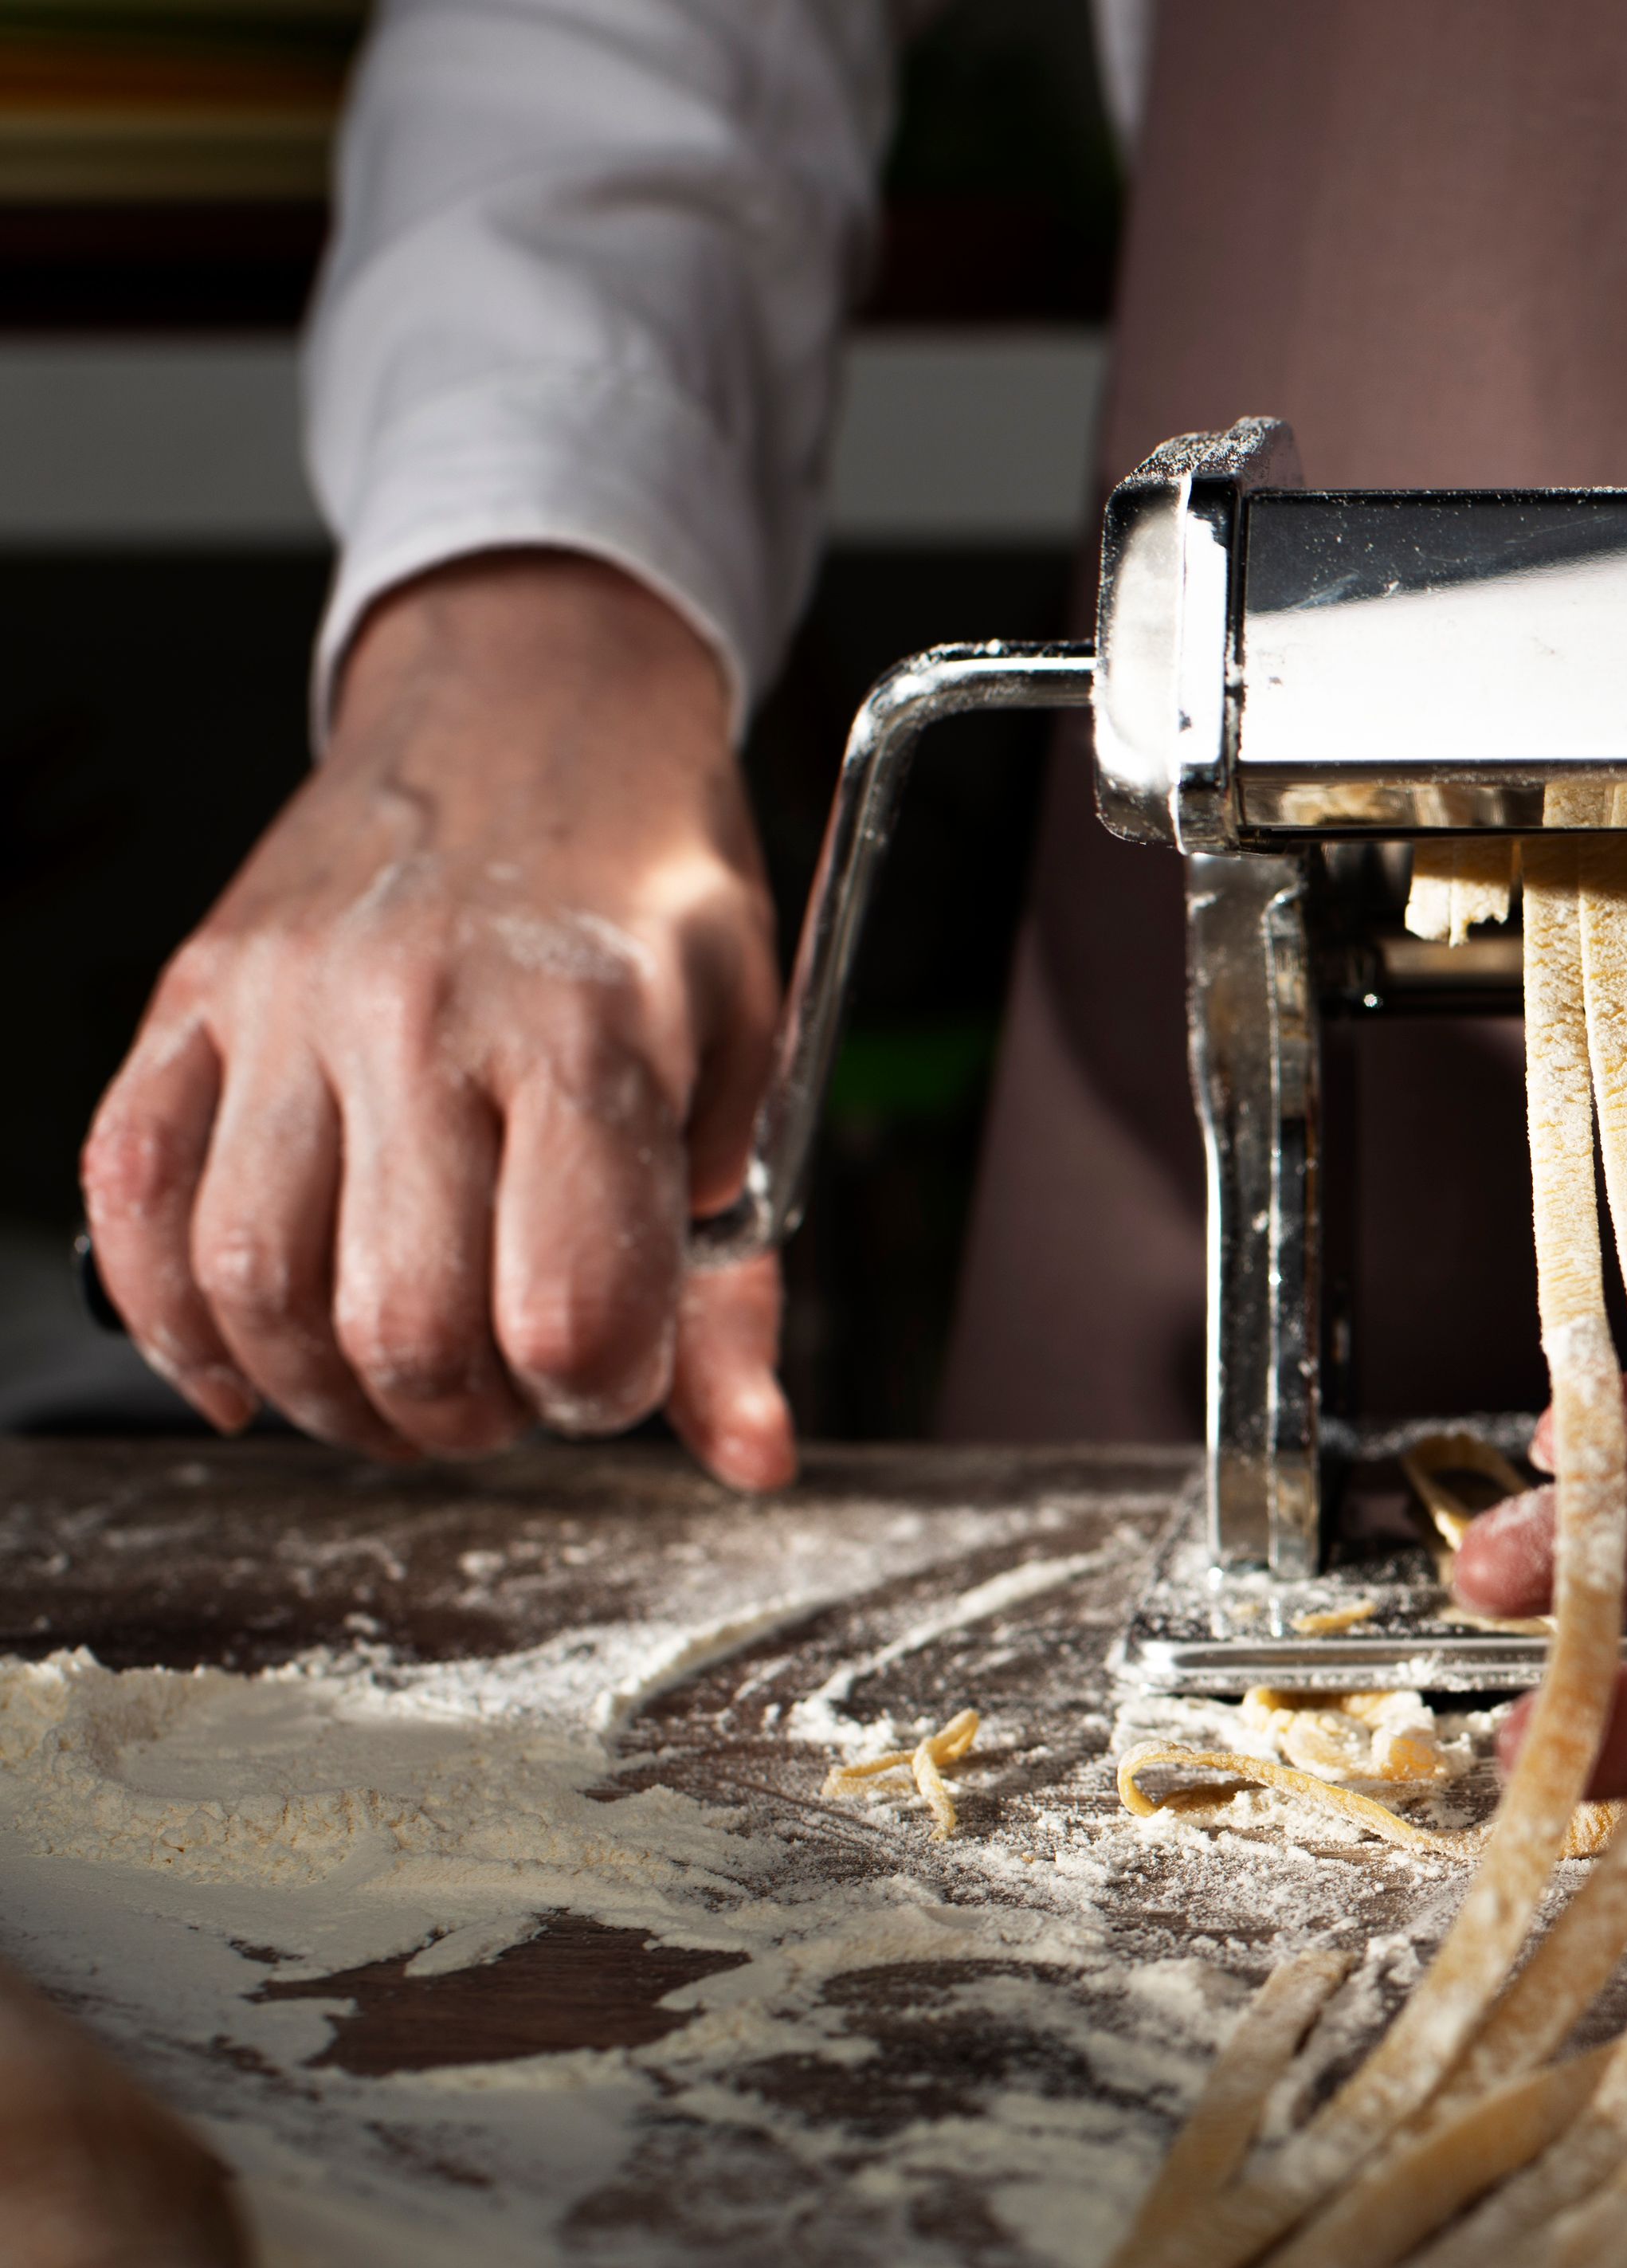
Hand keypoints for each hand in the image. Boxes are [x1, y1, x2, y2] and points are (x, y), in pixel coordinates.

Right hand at [81, 551, 794, 1488]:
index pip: (565, 1312)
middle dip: (465, 1415)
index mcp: (584, 1034)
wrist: (534, 709)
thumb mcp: (748, 1069)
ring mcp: (283, 1004)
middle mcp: (417, 1014)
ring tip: (399, 1379)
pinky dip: (177, 1318)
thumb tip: (751, 1455)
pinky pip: (132, 1196)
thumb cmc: (649, 893)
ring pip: (250, 1287)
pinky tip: (247, 1363)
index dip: (596, 1393)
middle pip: (400, 1329)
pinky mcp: (188, 997)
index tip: (613, 1372)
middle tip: (507, 1389)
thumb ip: (735, 1280)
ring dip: (327, 1392)